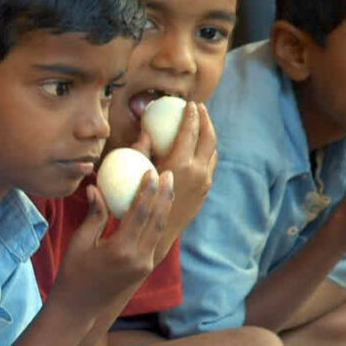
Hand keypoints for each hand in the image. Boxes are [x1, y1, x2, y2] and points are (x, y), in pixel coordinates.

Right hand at [50, 168, 173, 322]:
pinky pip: (155, 239)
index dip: (147, 191)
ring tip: (169, 186)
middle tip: (168, 173)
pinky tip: (160, 207)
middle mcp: (138, 258)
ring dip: (165, 206)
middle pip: (156, 220)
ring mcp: (144, 265)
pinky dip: (159, 221)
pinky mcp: (145, 269)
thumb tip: (95, 188)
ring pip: (160, 230)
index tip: (151, 171)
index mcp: (121, 250)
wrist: (79, 307)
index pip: (139, 214)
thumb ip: (94, 215)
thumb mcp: (81, 242)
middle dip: (164, 195)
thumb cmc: (73, 273)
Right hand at [149, 102, 216, 256]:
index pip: (189, 134)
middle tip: (199, 107)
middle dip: (205, 120)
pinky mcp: (204, 194)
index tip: (189, 103)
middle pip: (208, 140)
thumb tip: (144, 130)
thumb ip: (139, 152)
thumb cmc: (137, 205)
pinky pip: (209, 167)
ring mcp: (203, 186)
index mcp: (178, 168)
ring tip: (201, 123)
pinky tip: (197, 148)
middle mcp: (196, 176)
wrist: (153, 242)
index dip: (190, 117)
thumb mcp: (133, 175)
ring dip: (208, 136)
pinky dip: (206, 152)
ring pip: (213, 154)